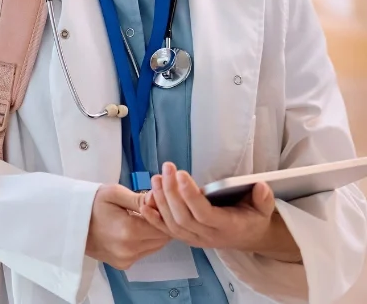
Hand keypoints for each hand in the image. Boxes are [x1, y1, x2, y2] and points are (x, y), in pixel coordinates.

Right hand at [86, 183, 171, 269]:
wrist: (69, 221)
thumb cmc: (91, 203)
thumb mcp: (114, 193)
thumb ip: (139, 199)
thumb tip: (159, 200)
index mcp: (129, 231)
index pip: (162, 225)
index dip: (164, 212)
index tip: (157, 202)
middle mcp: (129, 250)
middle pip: (162, 238)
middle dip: (160, 223)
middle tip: (151, 209)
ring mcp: (126, 259)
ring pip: (155, 247)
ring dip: (153, 233)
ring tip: (140, 219)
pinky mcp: (123, 264)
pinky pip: (144, 252)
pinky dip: (144, 241)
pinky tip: (133, 229)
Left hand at [140, 162, 299, 261]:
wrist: (248, 237)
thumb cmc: (252, 217)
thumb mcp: (264, 207)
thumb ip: (263, 198)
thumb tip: (260, 186)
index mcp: (228, 227)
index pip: (205, 214)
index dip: (190, 196)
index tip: (181, 175)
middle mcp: (209, 236)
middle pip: (184, 217)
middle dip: (172, 192)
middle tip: (166, 169)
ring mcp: (195, 239)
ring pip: (172, 224)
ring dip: (161, 200)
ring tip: (156, 178)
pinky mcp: (185, 238)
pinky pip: (166, 231)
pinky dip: (153, 219)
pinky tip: (144, 204)